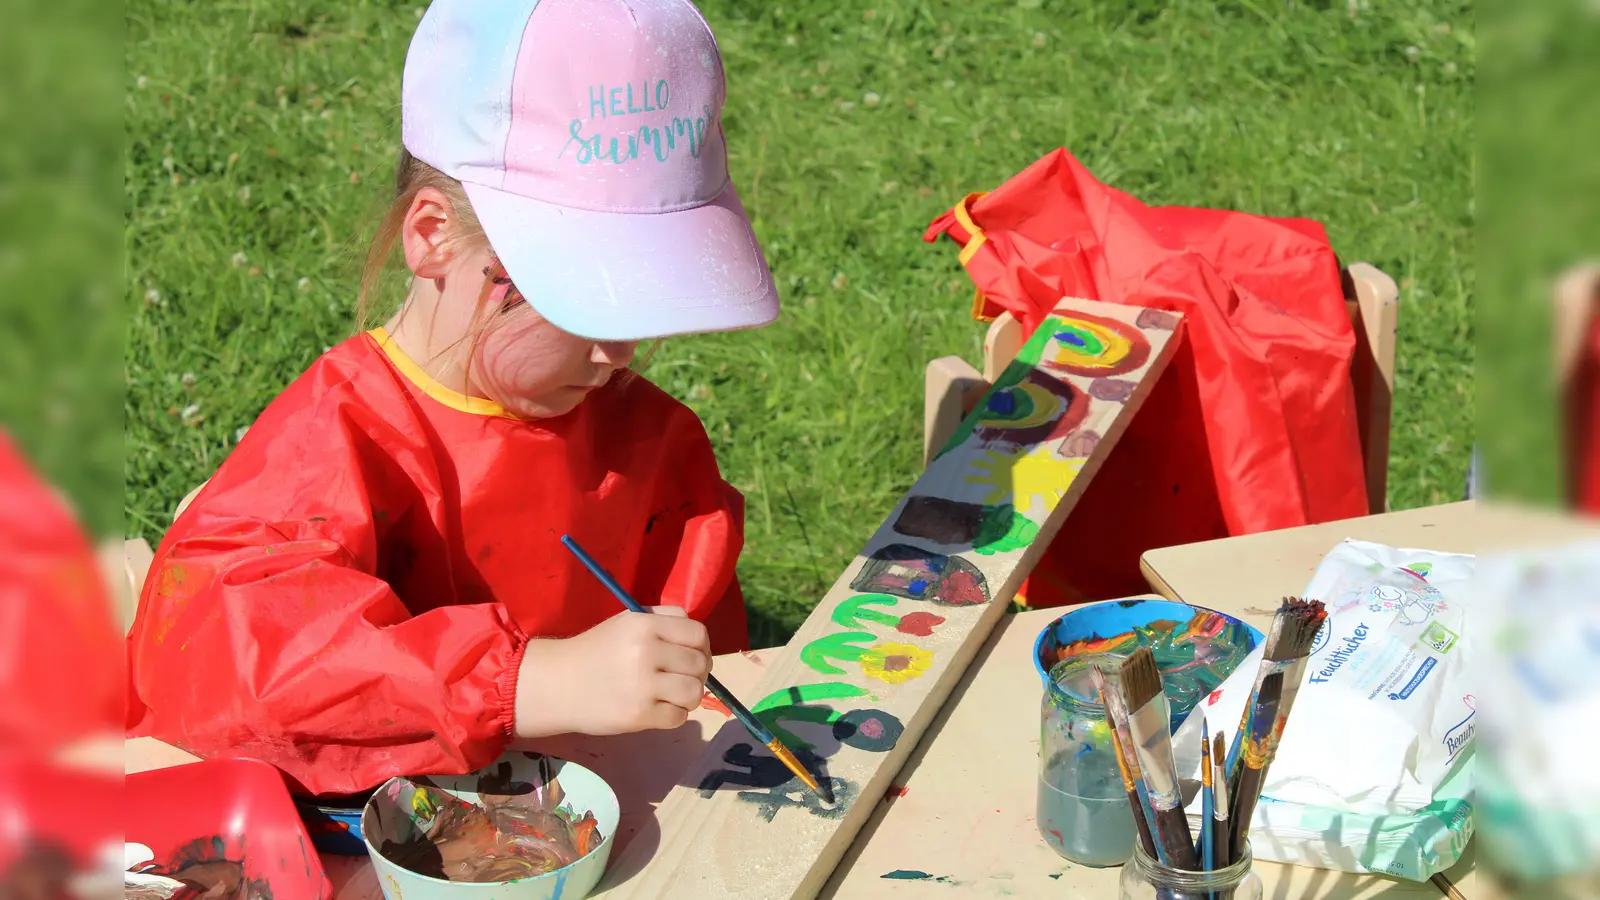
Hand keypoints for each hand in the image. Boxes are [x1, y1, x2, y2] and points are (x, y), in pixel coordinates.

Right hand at [513, 606, 710, 737]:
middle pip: (700, 664)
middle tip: (680, 678)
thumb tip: (698, 637)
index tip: (691, 656)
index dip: (701, 647)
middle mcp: (647, 652)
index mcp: (645, 625)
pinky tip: (658, 710)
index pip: (698, 634)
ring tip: (672, 696)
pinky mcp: (640, 715)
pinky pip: (680, 717)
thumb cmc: (594, 651)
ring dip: (689, 696)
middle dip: (696, 673)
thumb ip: (662, 620)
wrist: (557, 685)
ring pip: (695, 692)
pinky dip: (674, 715)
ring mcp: (644, 685)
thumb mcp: (626, 622)